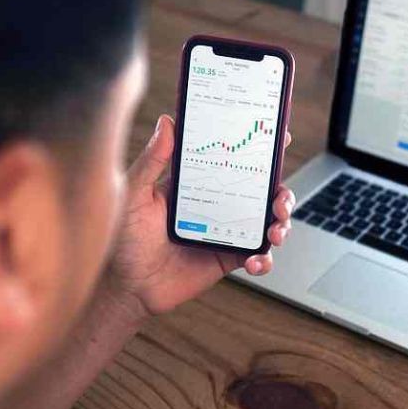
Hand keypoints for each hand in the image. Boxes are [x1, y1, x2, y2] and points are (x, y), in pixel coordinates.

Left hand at [103, 114, 294, 317]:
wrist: (128, 285)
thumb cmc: (125, 238)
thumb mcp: (135, 193)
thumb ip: (152, 160)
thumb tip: (167, 122)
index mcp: (200, 182)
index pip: (235, 159)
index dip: (260, 149)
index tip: (278, 138)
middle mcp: (219, 204)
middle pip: (263, 191)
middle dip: (282, 192)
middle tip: (280, 200)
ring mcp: (227, 231)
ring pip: (268, 221)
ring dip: (282, 224)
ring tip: (275, 233)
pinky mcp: (229, 258)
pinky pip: (258, 257)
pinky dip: (265, 260)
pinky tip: (255, 262)